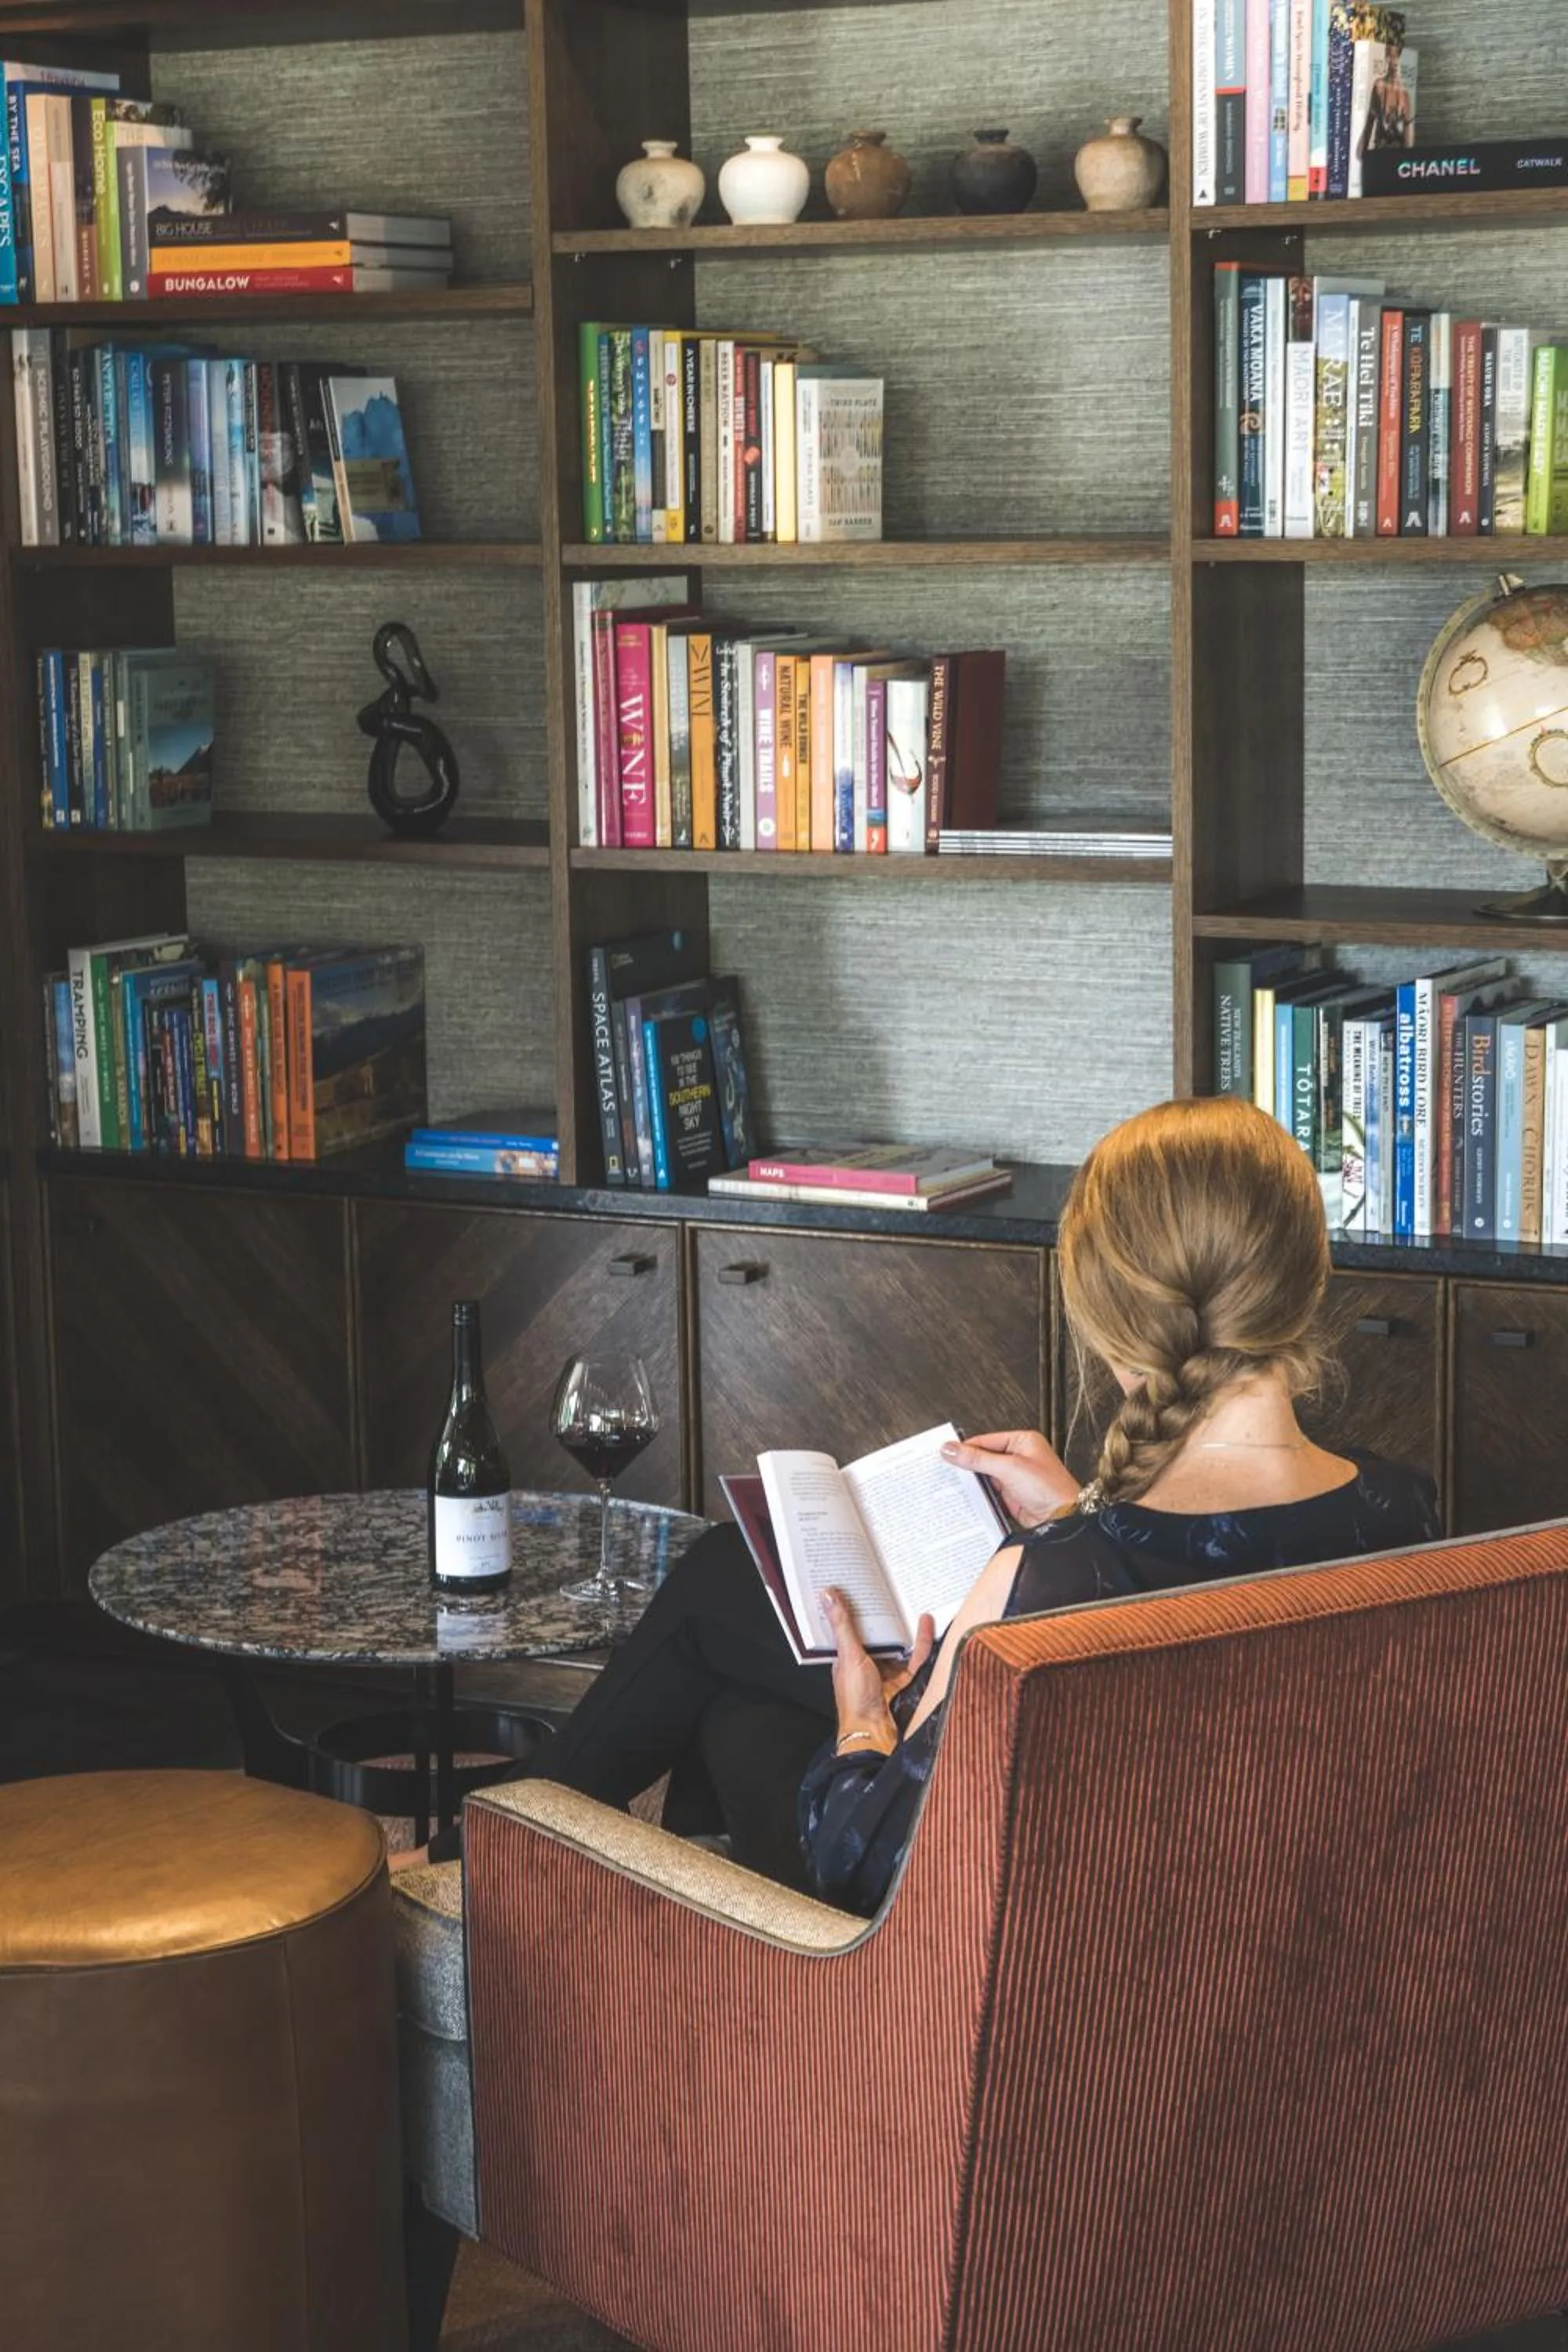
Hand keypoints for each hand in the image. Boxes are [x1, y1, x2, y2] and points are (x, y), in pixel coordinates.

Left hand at [822, 1589, 934, 1753]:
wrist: (875, 1733)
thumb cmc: (856, 1699)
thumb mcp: (849, 1655)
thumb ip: (842, 1625)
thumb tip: (827, 1595)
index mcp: (846, 1657)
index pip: (848, 1626)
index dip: (851, 1607)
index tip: (855, 1583)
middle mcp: (865, 1662)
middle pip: (876, 1633)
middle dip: (883, 1612)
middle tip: (887, 1583)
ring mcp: (886, 1671)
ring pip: (898, 1642)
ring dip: (904, 1624)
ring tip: (911, 1599)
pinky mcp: (905, 1679)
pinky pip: (916, 1656)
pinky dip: (922, 1640)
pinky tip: (926, 1623)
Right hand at [941, 1428, 1077, 1528]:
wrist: (1062, 1519)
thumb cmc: (1050, 1489)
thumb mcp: (1009, 1468)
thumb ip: (978, 1458)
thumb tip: (952, 1449)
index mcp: (1022, 1441)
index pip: (985, 1440)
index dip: (965, 1447)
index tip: (945, 1453)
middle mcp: (1019, 1458)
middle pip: (983, 1458)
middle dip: (967, 1465)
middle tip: (946, 1469)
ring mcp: (1015, 1477)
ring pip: (985, 1476)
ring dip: (973, 1482)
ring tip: (954, 1484)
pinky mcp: (1011, 1495)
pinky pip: (989, 1492)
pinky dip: (979, 1495)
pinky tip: (969, 1497)